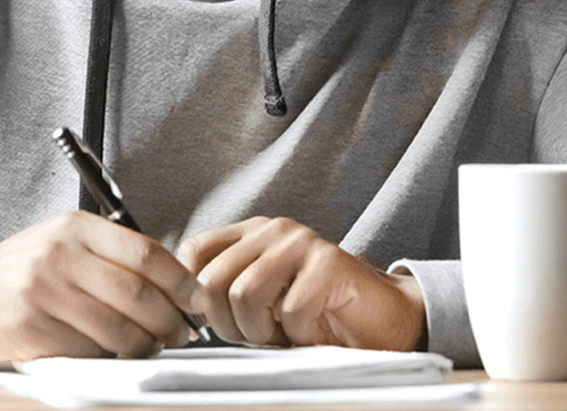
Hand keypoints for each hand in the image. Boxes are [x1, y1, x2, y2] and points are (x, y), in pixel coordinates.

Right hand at [0, 211, 212, 363]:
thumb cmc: (26, 270)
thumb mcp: (66, 243)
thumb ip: (114, 254)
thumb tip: (175, 282)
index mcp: (76, 227)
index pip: (145, 253)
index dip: (180, 281)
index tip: (195, 299)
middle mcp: (60, 254)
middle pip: (137, 294)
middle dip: (169, 320)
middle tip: (180, 332)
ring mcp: (45, 291)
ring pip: (118, 328)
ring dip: (144, 345)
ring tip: (150, 345)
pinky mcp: (34, 327)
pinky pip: (89, 349)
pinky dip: (108, 356)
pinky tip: (111, 351)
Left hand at [177, 217, 425, 350]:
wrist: (385, 320)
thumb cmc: (318, 317)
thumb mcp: (261, 302)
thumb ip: (225, 293)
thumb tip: (180, 308)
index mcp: (250, 234)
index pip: (194, 252)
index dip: (194, 295)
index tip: (215, 322)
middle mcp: (272, 230)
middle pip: (213, 280)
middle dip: (229, 325)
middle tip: (258, 337)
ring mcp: (301, 242)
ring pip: (244, 295)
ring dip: (262, 333)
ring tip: (284, 334)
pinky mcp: (328, 263)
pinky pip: (290, 312)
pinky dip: (298, 336)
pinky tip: (313, 331)